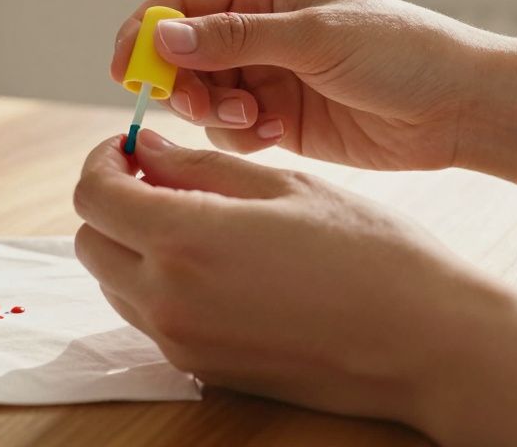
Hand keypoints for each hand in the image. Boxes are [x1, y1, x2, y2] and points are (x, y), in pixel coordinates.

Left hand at [73, 130, 505, 428]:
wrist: (426, 341)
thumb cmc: (368, 252)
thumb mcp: (281, 185)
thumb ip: (196, 167)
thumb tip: (141, 149)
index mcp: (183, 240)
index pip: (93, 195)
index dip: (103, 161)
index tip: (129, 147)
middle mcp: (168, 299)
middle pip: (90, 241)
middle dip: (112, 201)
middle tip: (159, 177)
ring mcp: (181, 342)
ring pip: (114, 282)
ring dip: (132, 244)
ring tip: (192, 219)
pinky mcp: (202, 369)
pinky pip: (148, 317)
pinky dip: (158, 283)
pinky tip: (213, 263)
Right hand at [110, 0, 501, 169]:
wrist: (459, 107)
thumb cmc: (399, 51)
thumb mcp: (314, 37)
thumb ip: (234, 38)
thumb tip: (161, 35)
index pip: (178, 0)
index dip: (145, 32)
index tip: (127, 71)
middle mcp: (256, 26)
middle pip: (180, 52)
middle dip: (181, 83)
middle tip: (199, 107)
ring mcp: (266, 73)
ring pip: (201, 95)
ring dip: (214, 113)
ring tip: (257, 121)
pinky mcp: (278, 117)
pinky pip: (230, 129)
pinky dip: (242, 137)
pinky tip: (280, 135)